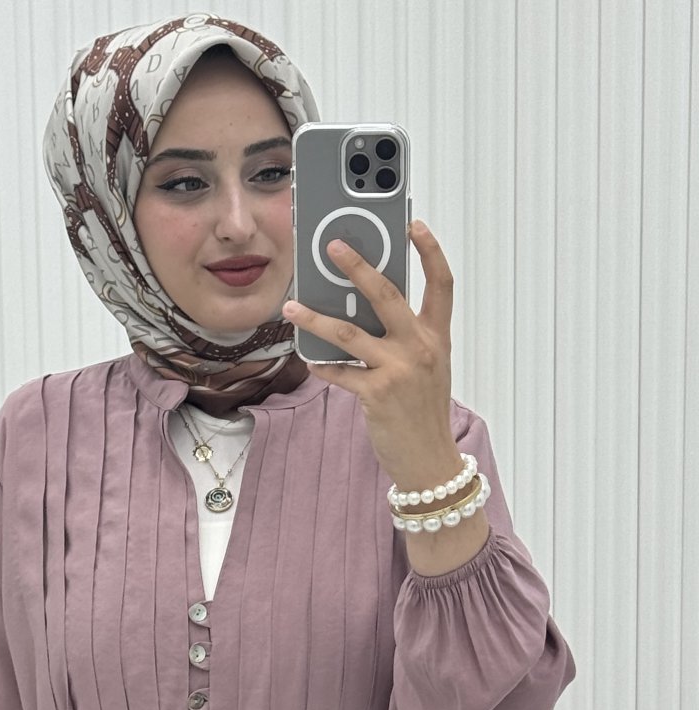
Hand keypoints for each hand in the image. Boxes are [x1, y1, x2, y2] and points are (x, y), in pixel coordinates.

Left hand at [282, 221, 458, 488]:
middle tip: (333, 246)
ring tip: (292, 306)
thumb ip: (403, 337)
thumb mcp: (426, 367)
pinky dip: (322, 365)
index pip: (441, 284)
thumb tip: (363, 311)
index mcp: (436, 337)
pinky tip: (307, 358)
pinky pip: (340, 372)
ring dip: (316, 317)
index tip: (413, 224)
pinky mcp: (377, 395)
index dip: (430, 251)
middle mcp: (420, 348)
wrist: (429, 460)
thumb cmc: (423, 412)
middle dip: (358, 266)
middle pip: (388, 294)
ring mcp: (399, 370)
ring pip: (350, 333)